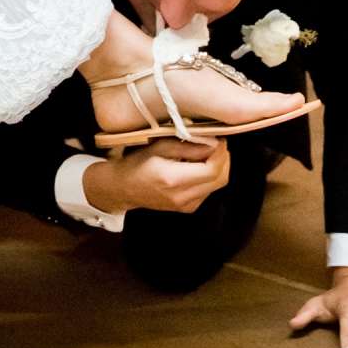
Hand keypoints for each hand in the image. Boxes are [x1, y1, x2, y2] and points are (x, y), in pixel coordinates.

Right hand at [87, 139, 229, 214]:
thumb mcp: (159, 147)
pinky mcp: (188, 208)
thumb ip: (188, 146)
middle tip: (217, 145)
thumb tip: (214, 143)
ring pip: (217, 185)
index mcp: (174, 179)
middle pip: (220, 178)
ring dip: (218, 168)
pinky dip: (210, 177)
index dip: (221, 153)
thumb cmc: (137, 163)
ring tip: (206, 154)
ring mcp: (186, 206)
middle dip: (224, 159)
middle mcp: (182, 196)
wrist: (123, 188)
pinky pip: (208, 191)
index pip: (212, 169)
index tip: (219, 139)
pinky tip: (198, 167)